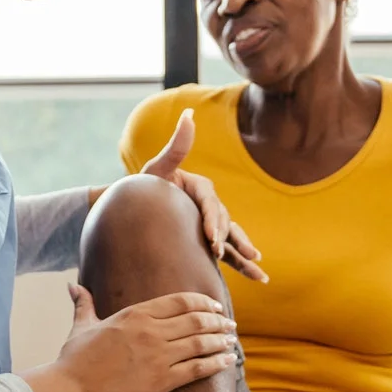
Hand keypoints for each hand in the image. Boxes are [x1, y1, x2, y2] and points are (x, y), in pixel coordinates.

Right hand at [26, 286, 237, 391]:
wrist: (71, 389)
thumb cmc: (74, 359)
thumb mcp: (81, 326)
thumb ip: (84, 304)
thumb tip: (73, 286)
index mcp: (135, 314)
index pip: (181, 301)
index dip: (203, 302)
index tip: (215, 306)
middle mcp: (151, 331)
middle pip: (197, 319)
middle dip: (218, 320)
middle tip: (229, 324)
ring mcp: (158, 356)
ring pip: (201, 342)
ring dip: (221, 340)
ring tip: (231, 340)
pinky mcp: (161, 381)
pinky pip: (198, 368)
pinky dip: (217, 363)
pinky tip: (228, 360)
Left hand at [140, 112, 265, 281]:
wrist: (132, 209)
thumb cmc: (142, 188)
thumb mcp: (156, 168)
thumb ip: (176, 146)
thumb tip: (189, 114)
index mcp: (200, 187)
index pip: (210, 203)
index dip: (212, 220)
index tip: (210, 239)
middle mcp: (209, 205)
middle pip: (223, 221)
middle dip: (224, 238)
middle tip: (218, 254)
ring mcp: (210, 223)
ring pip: (232, 237)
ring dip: (245, 251)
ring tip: (258, 266)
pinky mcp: (208, 240)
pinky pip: (229, 252)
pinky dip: (243, 263)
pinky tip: (259, 277)